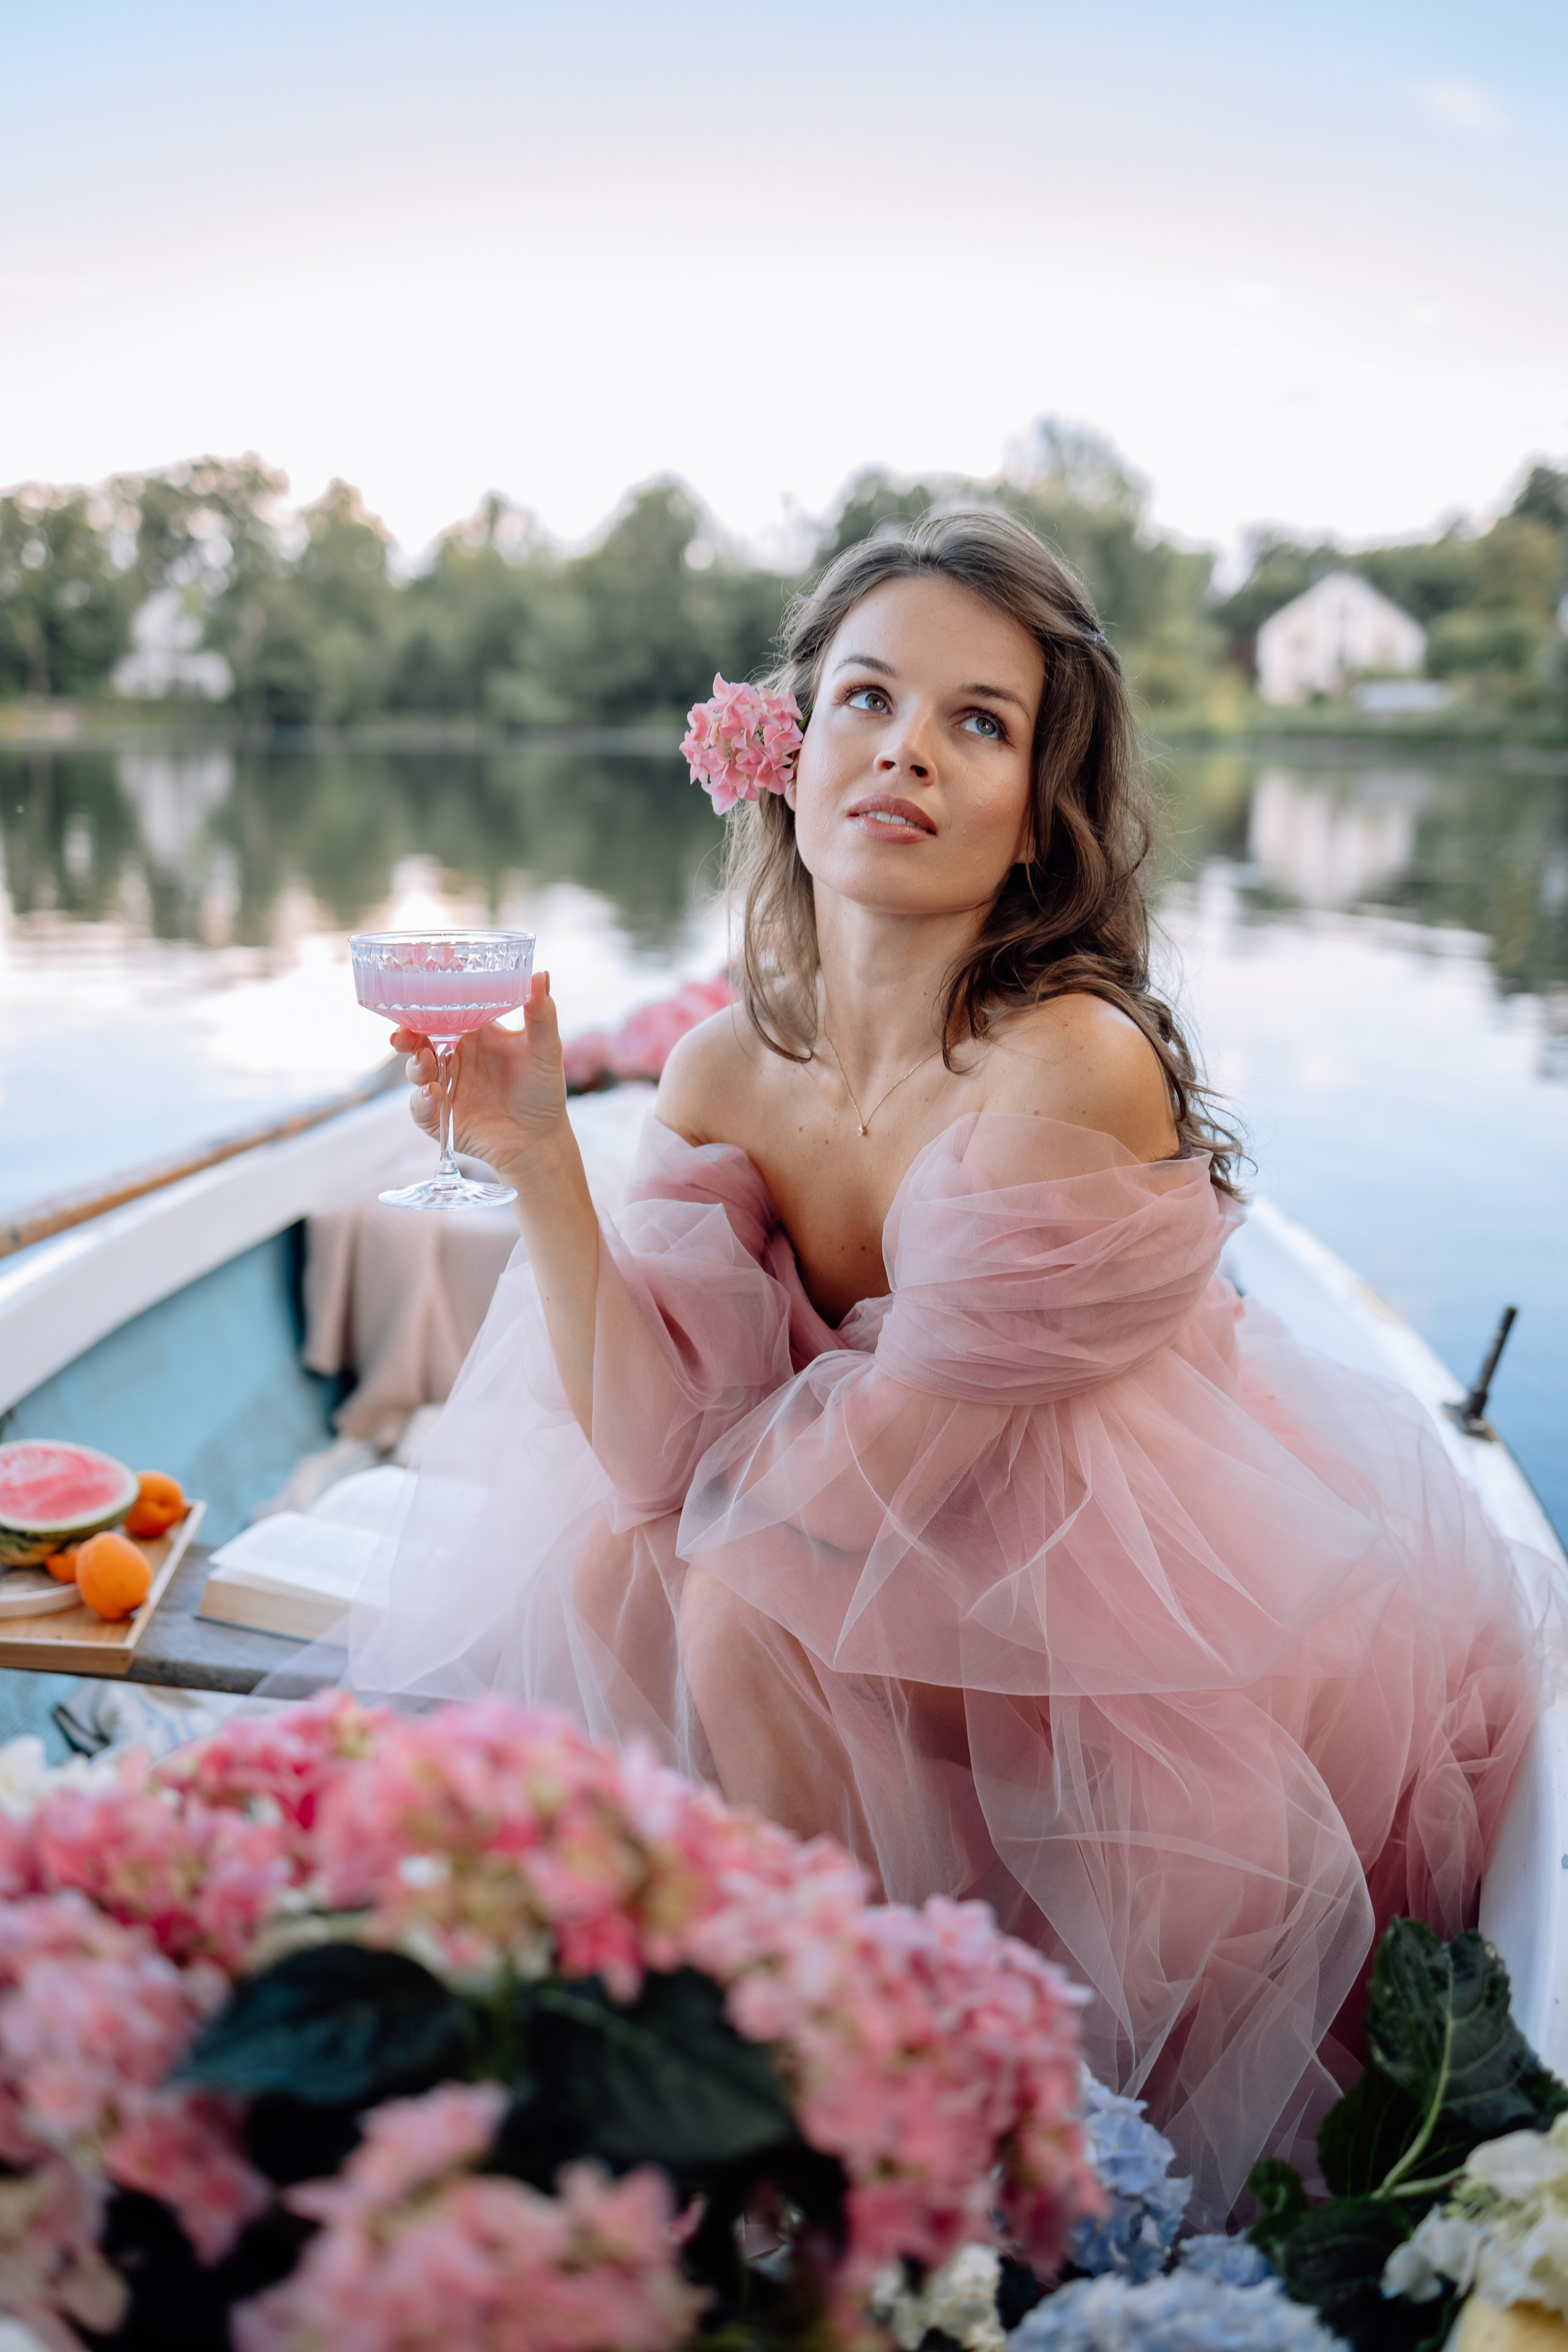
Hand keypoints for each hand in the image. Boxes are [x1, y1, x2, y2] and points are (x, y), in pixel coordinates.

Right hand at [395, 971, 569, 1184]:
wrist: (540, 1139)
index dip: (427, 1004)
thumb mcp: (545, 1048)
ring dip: (414, 1064)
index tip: (415, 995)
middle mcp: (455, 1057)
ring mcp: (445, 1086)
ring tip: (425, 1061)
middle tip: (404, 1033)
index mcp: (475, 1034)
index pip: (444, 1012)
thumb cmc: (543, 1089)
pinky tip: (434, 1094)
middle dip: (407, 1034)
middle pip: (420, 1039)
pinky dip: (422, 1100)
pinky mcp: (440, 1116)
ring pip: (416, 1070)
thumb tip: (540, 974)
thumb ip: (540, 1013)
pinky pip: (421, 1107)